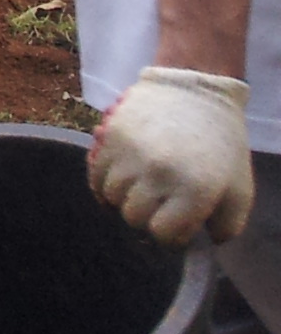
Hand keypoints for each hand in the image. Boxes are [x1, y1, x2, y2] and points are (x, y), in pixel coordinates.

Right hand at [91, 66, 254, 245]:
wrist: (194, 90)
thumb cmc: (221, 144)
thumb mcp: (240, 188)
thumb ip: (227, 224)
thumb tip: (205, 243)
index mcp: (195, 190)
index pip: (164, 234)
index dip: (171, 236)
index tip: (177, 225)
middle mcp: (158, 175)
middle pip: (135, 218)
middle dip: (147, 217)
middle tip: (159, 206)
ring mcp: (130, 155)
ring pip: (112, 198)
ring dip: (125, 200)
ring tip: (140, 189)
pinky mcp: (109, 137)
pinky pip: (94, 176)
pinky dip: (103, 185)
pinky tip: (117, 183)